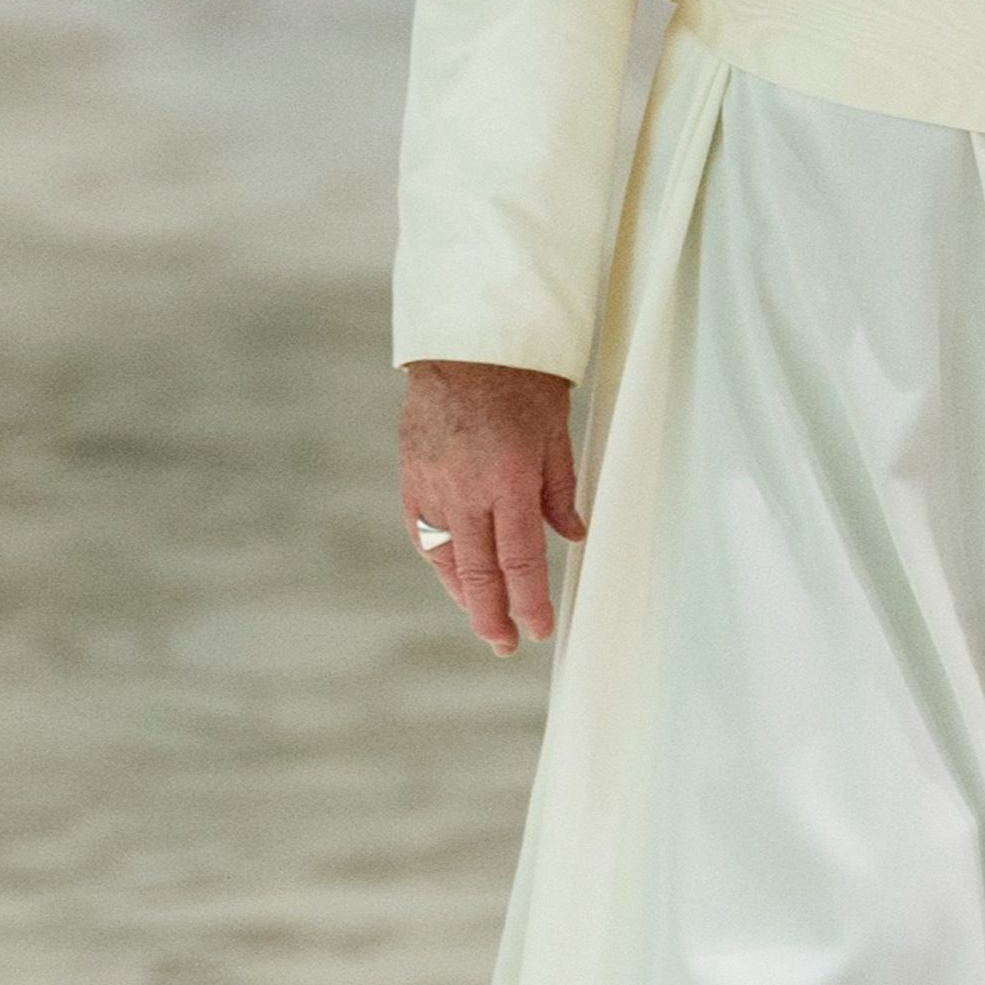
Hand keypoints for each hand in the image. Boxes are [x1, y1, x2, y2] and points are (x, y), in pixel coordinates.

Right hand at [398, 360, 585, 653]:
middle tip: (505, 644)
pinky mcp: (411, 473)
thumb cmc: (521, 379)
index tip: (538, 629)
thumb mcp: (556, 433)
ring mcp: (433, 483)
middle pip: (479, 572)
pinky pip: (422, 530)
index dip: (529, 602)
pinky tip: (453, 574)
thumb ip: (560, 490)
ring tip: (482, 618)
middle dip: (493, 615)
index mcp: (509, 480)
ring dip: (463, 594)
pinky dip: (439, 558)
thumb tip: (573, 536)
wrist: (465, 339)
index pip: (520, 561)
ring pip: (445, 557)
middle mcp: (466, 490)